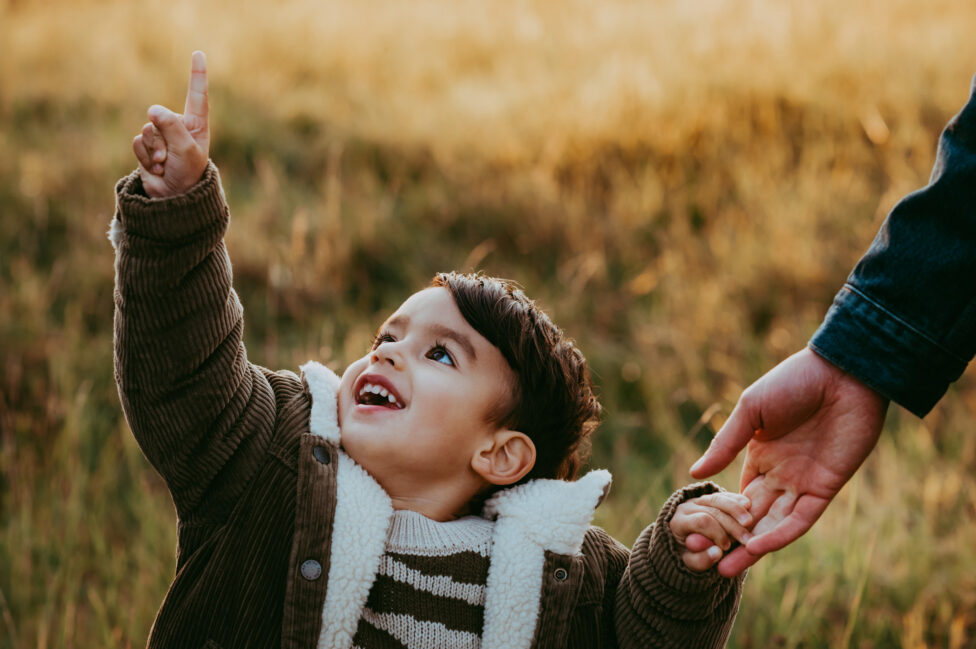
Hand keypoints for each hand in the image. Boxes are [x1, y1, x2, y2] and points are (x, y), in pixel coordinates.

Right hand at [132, 51, 209, 197]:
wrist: (173, 197)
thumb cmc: (187, 173)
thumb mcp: (185, 149)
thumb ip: (170, 126)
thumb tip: (153, 109)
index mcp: (196, 124)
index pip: (197, 95)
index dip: (197, 74)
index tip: (198, 53)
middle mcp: (178, 126)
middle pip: (160, 117)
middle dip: (162, 139)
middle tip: (171, 158)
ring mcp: (162, 136)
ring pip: (147, 130)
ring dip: (154, 150)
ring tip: (166, 164)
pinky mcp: (147, 146)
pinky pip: (138, 142)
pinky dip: (145, 156)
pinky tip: (156, 167)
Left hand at [670, 492, 752, 571]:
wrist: (687, 544)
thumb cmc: (690, 555)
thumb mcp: (691, 562)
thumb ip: (701, 559)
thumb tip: (717, 553)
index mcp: (679, 521)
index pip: (702, 521)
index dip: (717, 533)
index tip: (727, 547)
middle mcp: (687, 507)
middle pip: (713, 510)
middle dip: (732, 525)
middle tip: (747, 540)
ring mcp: (699, 500)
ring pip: (719, 499)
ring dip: (737, 510)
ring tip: (750, 522)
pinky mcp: (711, 498)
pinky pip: (724, 495)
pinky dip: (737, 500)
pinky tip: (749, 506)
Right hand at [689, 348, 887, 576]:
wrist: (843, 374)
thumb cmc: (793, 381)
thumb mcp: (751, 410)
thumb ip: (725, 443)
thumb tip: (694, 473)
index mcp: (760, 456)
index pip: (738, 495)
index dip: (721, 516)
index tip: (700, 535)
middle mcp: (780, 474)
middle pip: (753, 516)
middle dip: (732, 540)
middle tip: (707, 563)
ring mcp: (803, 483)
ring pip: (774, 523)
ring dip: (754, 547)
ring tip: (728, 568)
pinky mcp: (826, 488)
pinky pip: (801, 519)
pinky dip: (781, 534)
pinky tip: (759, 547)